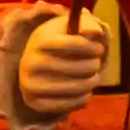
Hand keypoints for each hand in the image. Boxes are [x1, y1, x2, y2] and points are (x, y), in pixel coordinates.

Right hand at [0, 1, 120, 124]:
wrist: (34, 64)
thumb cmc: (58, 42)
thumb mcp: (69, 27)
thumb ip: (86, 24)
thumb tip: (97, 32)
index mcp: (40, 39)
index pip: (69, 44)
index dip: (89, 47)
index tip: (99, 48)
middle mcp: (31, 62)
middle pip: (72, 67)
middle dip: (92, 65)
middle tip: (98, 63)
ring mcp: (30, 84)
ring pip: (72, 88)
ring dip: (90, 82)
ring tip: (94, 77)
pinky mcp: (35, 103)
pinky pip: (67, 105)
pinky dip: (82, 98)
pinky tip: (86, 90)